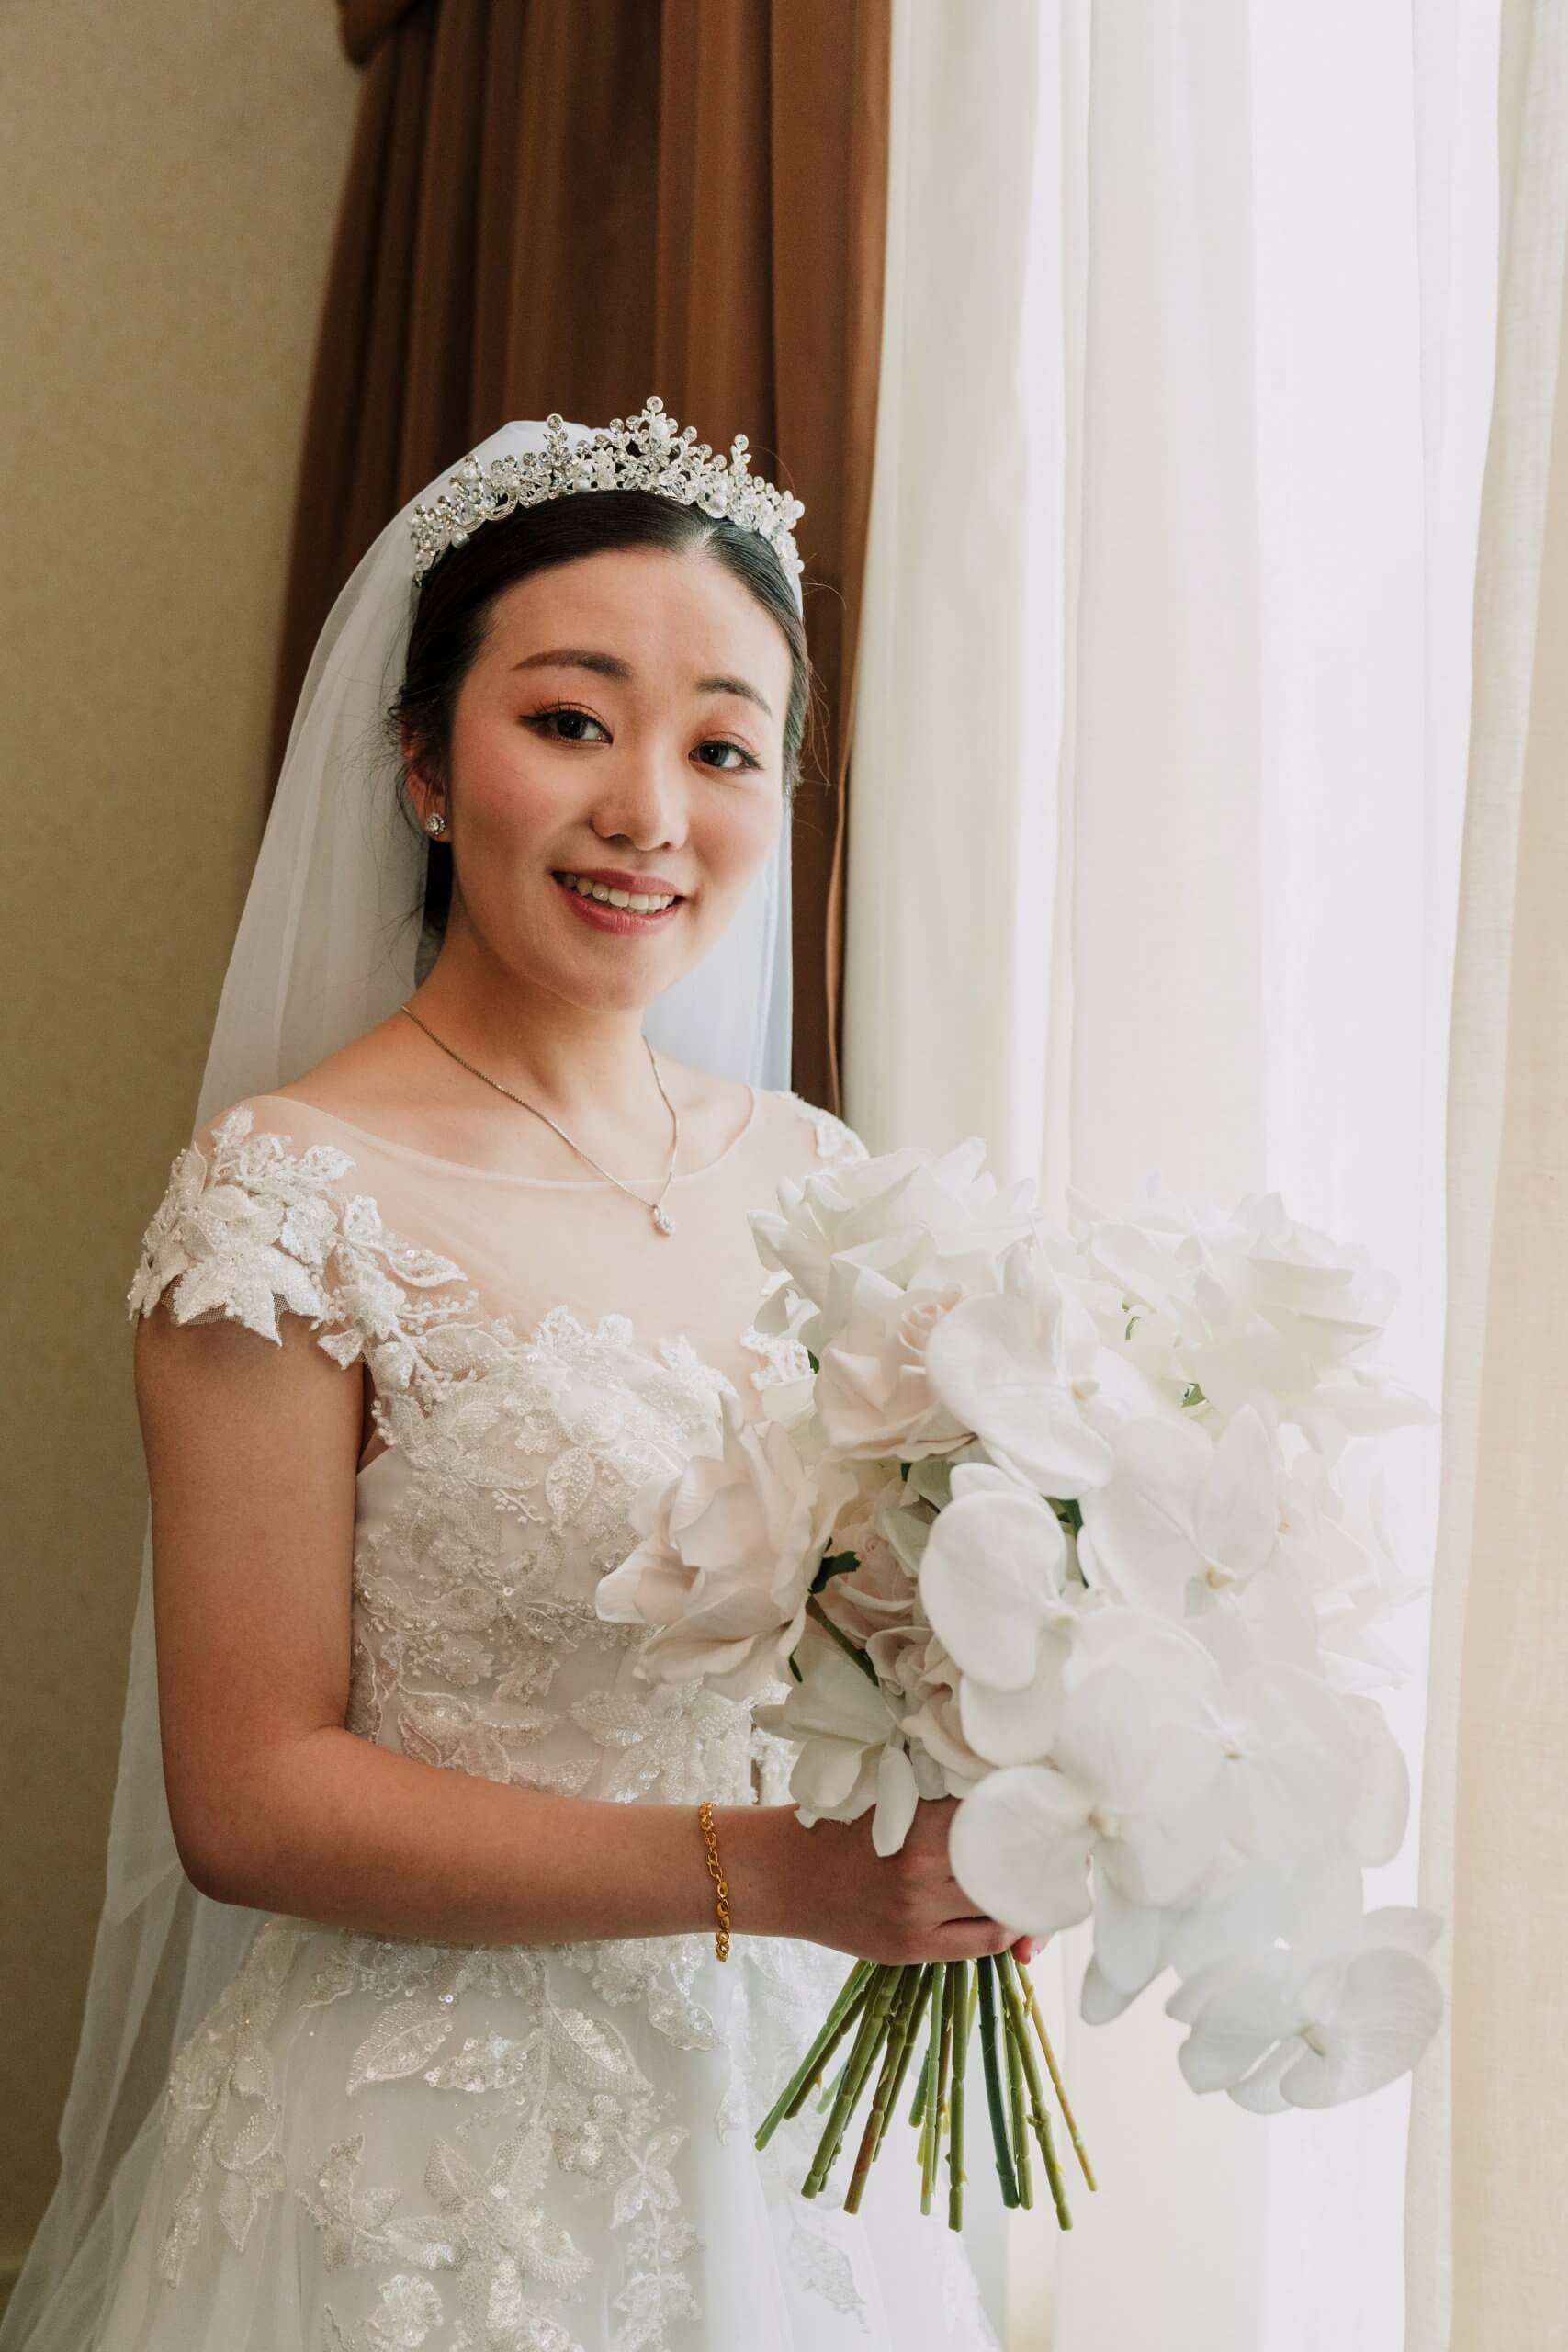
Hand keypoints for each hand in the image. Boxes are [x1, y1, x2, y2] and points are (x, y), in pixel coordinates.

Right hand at [764, 1794, 1053, 1967]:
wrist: (783, 1873)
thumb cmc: (840, 1825)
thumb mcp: (891, 1797)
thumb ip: (943, 1799)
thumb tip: (1007, 1795)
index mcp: (922, 1817)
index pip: (1001, 1816)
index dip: (1035, 1815)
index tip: (1053, 1812)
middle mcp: (924, 1864)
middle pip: (1012, 1864)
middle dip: (1044, 1859)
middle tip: (1062, 1851)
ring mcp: (919, 1909)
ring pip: (1003, 1906)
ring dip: (1027, 1897)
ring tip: (1037, 1885)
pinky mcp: (912, 1945)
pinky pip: (982, 1941)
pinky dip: (1005, 1929)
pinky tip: (1009, 1918)